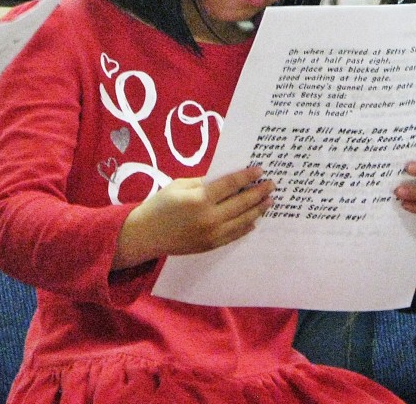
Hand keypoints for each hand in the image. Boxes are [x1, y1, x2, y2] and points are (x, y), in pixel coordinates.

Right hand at [113, 166, 273, 269]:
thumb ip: (205, 182)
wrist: (143, 235)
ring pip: (242, 220)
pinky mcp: (210, 245)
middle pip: (241, 203)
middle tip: (272, 185)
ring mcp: (211, 234)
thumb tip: (228, 179)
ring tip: (269, 201)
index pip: (231, 184)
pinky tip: (254, 220)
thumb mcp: (180, 186)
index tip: (260, 170)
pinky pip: (233, 236)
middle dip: (259, 192)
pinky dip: (245, 227)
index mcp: (200, 199)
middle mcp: (209, 217)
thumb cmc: (159, 205)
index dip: (247, 176)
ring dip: (258, 210)